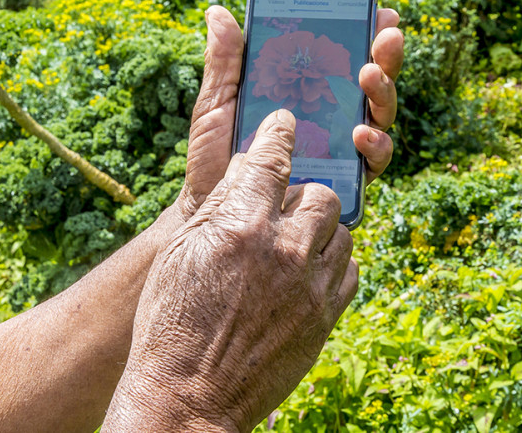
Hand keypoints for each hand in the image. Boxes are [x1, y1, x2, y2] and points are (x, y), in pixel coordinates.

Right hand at [103, 110, 356, 432]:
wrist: (189, 396)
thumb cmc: (171, 321)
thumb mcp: (181, 252)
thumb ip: (221, 204)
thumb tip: (251, 166)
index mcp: (240, 225)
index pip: (274, 159)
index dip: (281, 135)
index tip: (286, 124)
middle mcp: (283, 248)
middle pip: (318, 194)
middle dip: (302, 196)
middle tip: (283, 211)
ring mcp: (310, 284)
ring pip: (341, 230)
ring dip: (320, 231)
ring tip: (295, 246)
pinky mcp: (326, 316)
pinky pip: (350, 269)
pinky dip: (333, 263)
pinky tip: (309, 272)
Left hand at [176, 5, 403, 218]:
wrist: (213, 214)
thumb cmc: (216, 159)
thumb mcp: (217, 105)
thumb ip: (225, 63)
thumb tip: (219, 12)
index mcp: (306, 93)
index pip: (341, 58)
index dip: (365, 33)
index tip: (378, 12)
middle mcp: (330, 118)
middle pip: (369, 82)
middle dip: (384, 56)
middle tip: (384, 38)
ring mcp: (341, 150)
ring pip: (378, 116)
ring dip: (382, 93)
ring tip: (369, 76)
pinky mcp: (344, 182)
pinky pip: (371, 162)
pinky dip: (374, 144)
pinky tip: (361, 132)